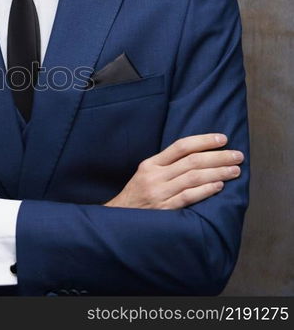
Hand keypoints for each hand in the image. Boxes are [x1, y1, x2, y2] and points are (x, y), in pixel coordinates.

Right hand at [104, 133, 243, 209]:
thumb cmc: (138, 195)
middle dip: (218, 157)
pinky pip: (188, 196)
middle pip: (192, 161)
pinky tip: (219, 186)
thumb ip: (167, 165)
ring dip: (218, 172)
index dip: (204, 141)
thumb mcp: (146, 174)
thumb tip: (199, 155)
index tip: (223, 139)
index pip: (181, 146)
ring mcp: (159, 193)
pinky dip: (205, 190)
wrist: (120, 218)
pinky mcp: (165, 209)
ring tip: (235, 170)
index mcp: (150, 164)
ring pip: (193, 177)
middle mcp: (155, 176)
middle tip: (237, 155)